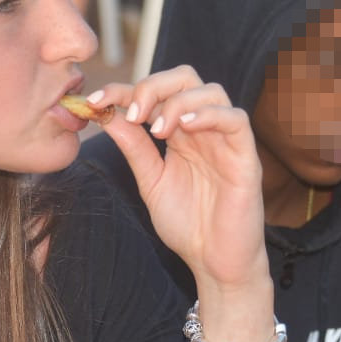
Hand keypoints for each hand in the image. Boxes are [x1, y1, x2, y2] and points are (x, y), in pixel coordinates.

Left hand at [88, 67, 267, 291]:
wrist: (214, 264)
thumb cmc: (188, 225)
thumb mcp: (151, 182)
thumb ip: (134, 148)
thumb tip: (106, 115)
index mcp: (180, 134)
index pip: (155, 93)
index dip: (123, 89)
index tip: (94, 100)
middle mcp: (204, 130)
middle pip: (185, 78)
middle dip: (153, 86)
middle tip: (133, 113)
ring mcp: (226, 141)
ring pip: (210, 91)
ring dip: (178, 102)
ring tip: (158, 131)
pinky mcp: (246, 157)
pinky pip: (235, 119)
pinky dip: (209, 114)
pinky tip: (185, 127)